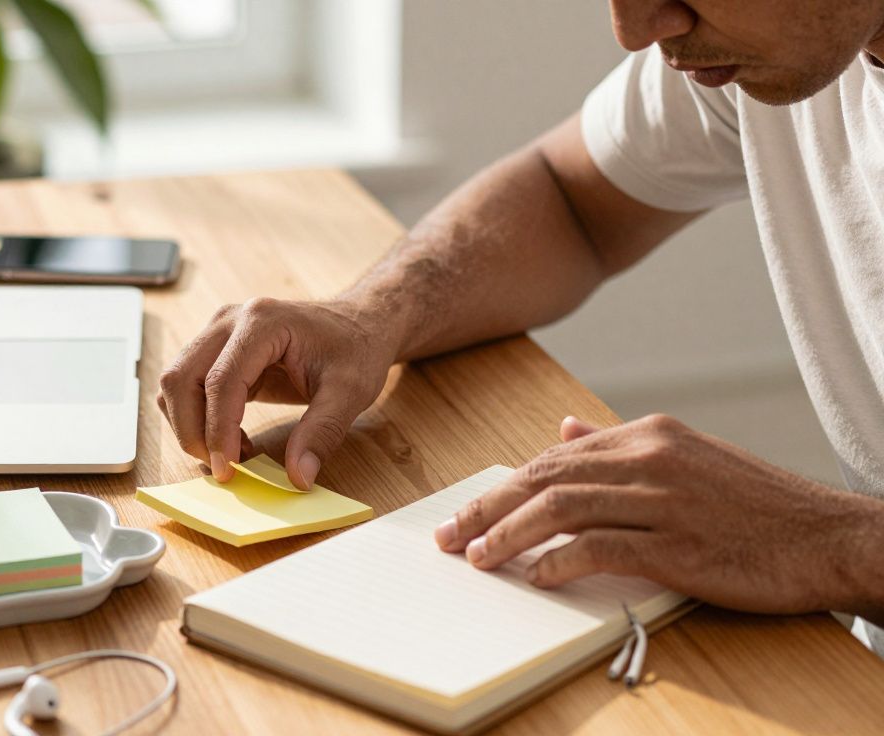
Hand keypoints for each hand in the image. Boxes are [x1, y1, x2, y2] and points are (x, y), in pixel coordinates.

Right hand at [158, 297, 397, 488]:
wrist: (357, 323)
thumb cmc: (355, 349)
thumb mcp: (350, 393)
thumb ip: (322, 433)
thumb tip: (298, 477)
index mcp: (263, 322)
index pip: (221, 380)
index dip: (218, 430)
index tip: (228, 469)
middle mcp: (230, 320)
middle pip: (182, 379)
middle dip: (193, 431)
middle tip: (224, 468)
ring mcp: (218, 332)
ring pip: (174, 383)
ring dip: (191, 426)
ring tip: (234, 451)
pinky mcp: (215, 350)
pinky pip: (187, 386)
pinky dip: (198, 418)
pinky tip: (233, 436)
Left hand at [435, 414, 881, 615]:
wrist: (827, 536)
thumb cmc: (755, 505)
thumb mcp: (687, 456)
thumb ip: (620, 446)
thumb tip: (564, 430)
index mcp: (649, 434)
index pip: (555, 456)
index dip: (506, 485)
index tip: (469, 511)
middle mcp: (650, 457)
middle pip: (546, 476)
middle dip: (489, 507)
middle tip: (449, 535)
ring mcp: (664, 498)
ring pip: (563, 507)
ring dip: (510, 534)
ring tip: (477, 557)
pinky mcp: (678, 542)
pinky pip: (601, 547)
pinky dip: (560, 561)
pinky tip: (535, 577)